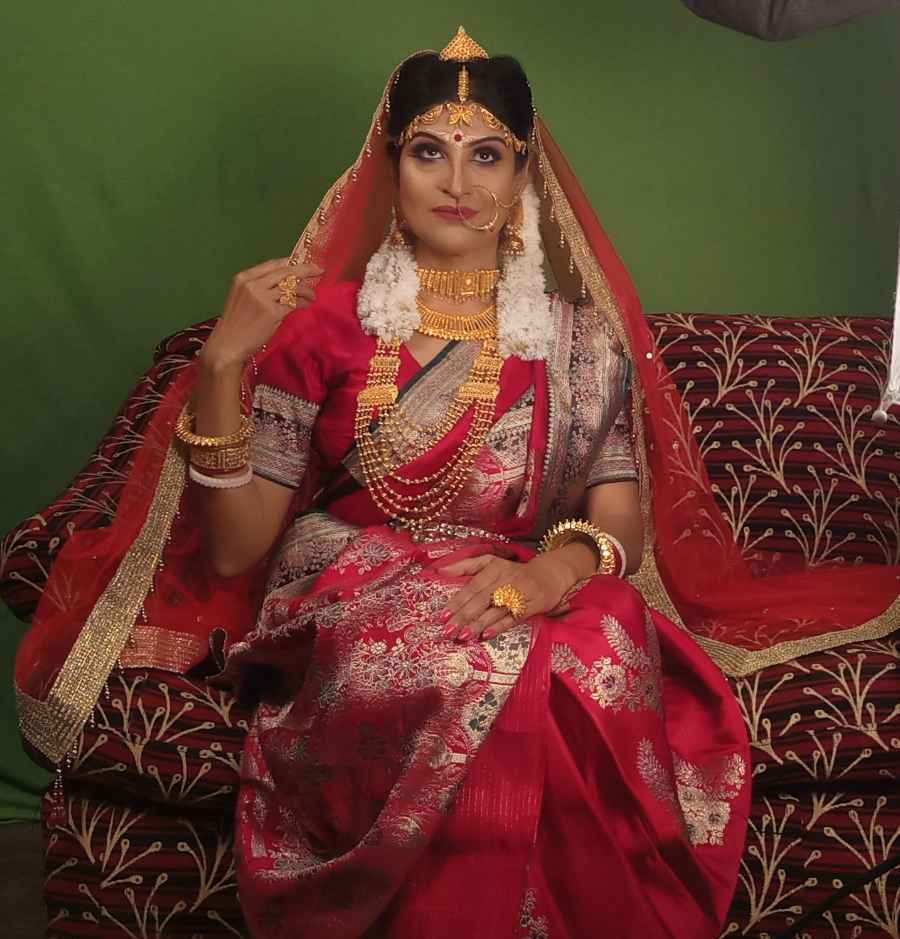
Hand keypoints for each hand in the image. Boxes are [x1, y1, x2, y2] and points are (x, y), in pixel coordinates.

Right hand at [200, 257, 322, 371]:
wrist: (228, 344)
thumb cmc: (236, 323)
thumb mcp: (242, 297)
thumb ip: (259, 287)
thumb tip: (285, 282)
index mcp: (244, 278)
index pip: (273, 264)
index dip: (291, 262)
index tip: (304, 263)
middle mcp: (253, 284)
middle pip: (285, 272)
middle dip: (305, 270)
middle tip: (318, 271)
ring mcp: (262, 298)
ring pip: (292, 287)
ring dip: (306, 290)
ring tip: (313, 296)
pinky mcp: (272, 312)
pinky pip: (293, 303)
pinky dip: (303, 302)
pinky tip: (306, 304)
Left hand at [438, 552, 577, 641]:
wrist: (550, 575)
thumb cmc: (513, 571)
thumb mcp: (490, 562)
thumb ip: (465, 566)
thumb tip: (439, 570)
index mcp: (495, 567)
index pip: (473, 586)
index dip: (458, 601)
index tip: (443, 614)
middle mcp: (507, 579)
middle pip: (482, 599)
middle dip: (464, 616)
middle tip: (448, 630)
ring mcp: (520, 593)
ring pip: (495, 610)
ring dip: (478, 624)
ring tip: (463, 635)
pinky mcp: (531, 607)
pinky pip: (512, 618)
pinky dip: (499, 627)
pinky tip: (485, 635)